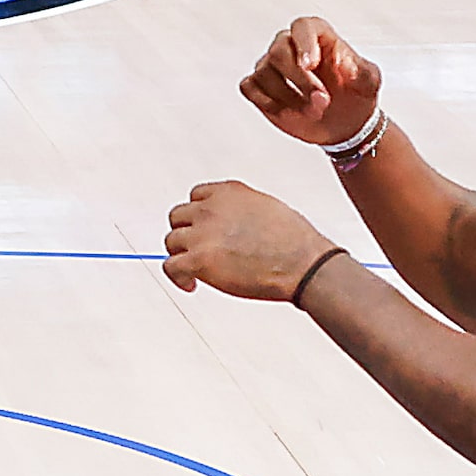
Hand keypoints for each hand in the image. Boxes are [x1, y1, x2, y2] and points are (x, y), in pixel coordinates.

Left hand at [163, 181, 339, 299]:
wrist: (304, 264)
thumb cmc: (295, 241)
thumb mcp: (266, 207)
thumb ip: (241, 209)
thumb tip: (233, 223)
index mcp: (227, 192)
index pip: (196, 196)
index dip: (198, 216)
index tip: (204, 229)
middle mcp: (210, 208)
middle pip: (178, 217)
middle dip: (187, 233)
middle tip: (198, 250)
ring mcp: (202, 233)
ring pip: (172, 241)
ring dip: (181, 255)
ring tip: (195, 269)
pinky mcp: (199, 259)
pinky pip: (171, 266)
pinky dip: (177, 277)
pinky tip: (190, 284)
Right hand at [239, 16, 381, 145]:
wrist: (345, 122)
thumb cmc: (356, 94)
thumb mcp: (369, 82)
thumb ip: (361, 69)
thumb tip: (343, 61)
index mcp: (317, 36)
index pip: (303, 27)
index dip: (303, 42)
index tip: (310, 64)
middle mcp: (289, 45)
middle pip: (279, 52)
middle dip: (300, 80)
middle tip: (323, 102)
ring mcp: (270, 65)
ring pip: (264, 73)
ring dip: (289, 98)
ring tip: (314, 112)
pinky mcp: (259, 86)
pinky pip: (250, 87)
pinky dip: (268, 103)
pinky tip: (290, 113)